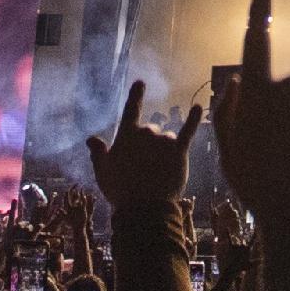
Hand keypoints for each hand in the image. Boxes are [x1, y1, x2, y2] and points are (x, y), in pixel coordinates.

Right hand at [87, 79, 201, 217]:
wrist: (145, 208)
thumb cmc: (121, 191)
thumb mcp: (103, 173)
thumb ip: (98, 154)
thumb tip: (91, 139)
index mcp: (127, 135)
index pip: (131, 110)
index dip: (136, 95)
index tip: (140, 82)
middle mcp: (146, 132)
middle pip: (151, 129)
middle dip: (149, 144)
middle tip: (145, 167)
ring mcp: (164, 141)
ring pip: (167, 138)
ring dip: (164, 148)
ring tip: (158, 171)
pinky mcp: (179, 151)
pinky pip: (188, 131)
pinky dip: (193, 118)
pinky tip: (198, 107)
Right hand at [211, 0, 289, 246]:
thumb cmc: (260, 189)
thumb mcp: (230, 155)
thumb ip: (227, 114)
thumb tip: (237, 82)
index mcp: (254, 95)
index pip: (254, 46)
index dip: (258, 17)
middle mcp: (288, 86)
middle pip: (288, 82)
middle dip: (287, 108)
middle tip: (286, 149)